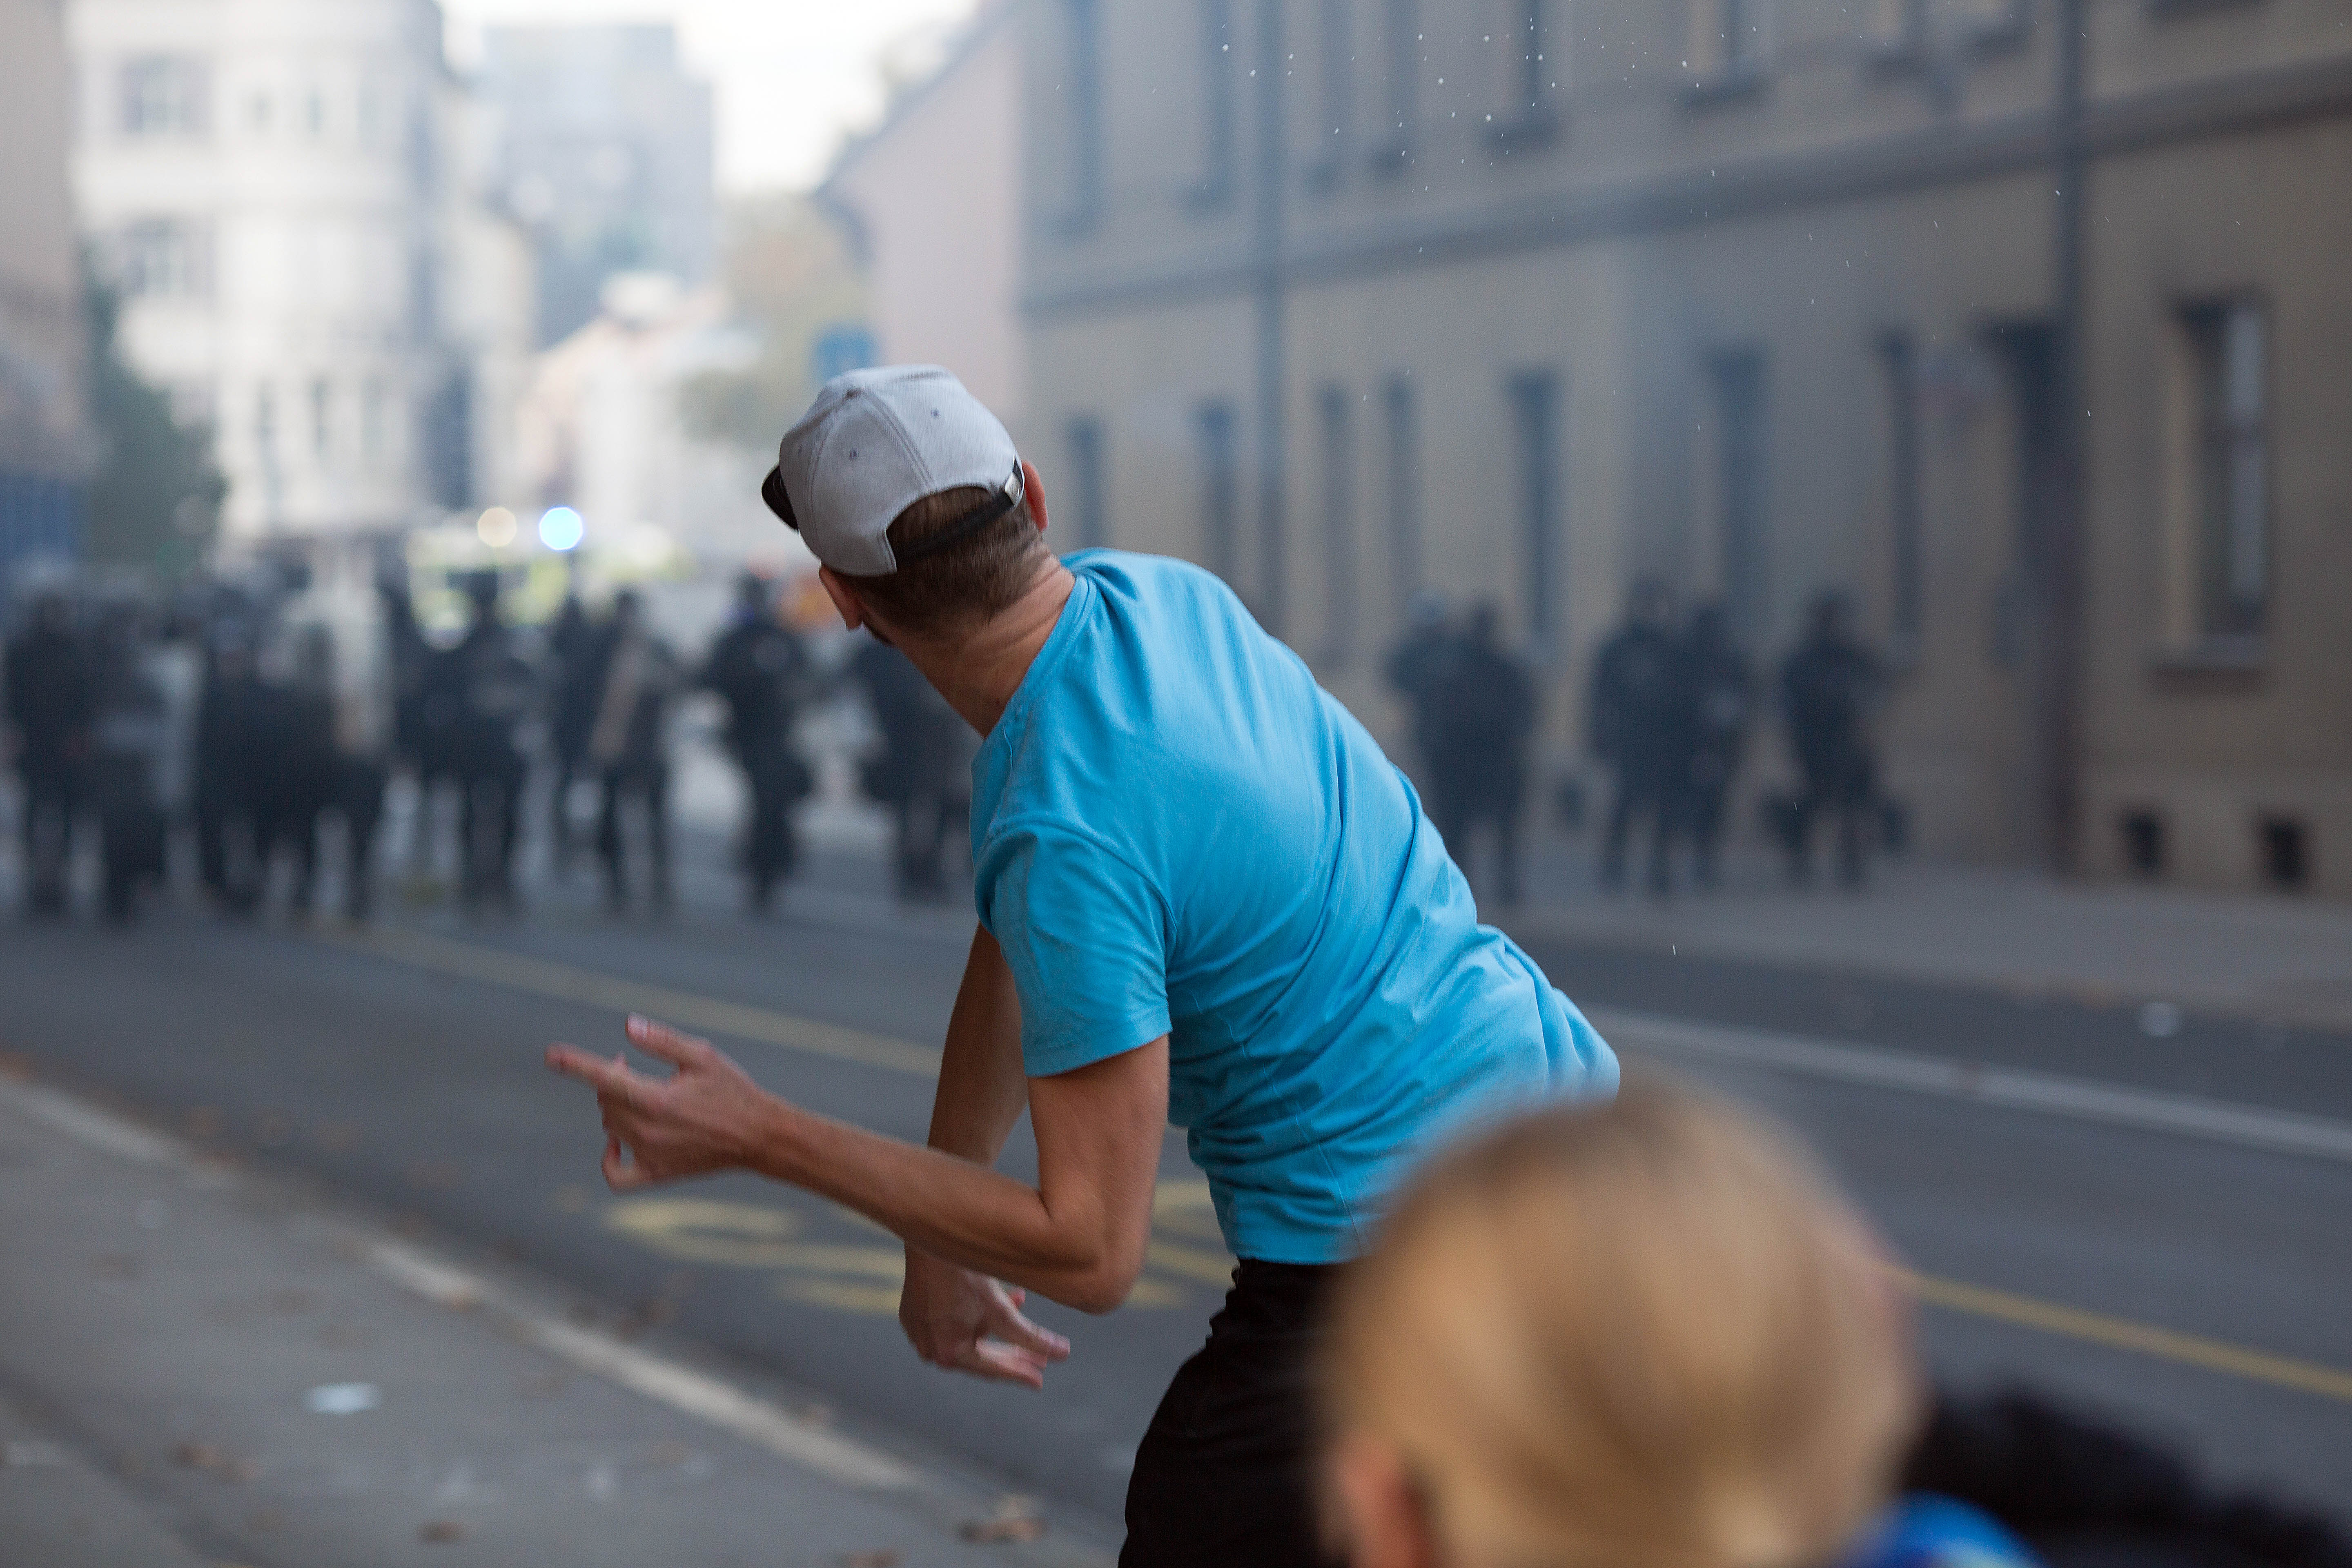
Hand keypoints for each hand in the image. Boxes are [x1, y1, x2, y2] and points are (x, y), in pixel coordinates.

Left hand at [547, 1016, 773, 1190]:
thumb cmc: (733, 1091)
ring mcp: (650, 1155)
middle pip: (605, 1100)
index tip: (551, 1055)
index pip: (603, 1077)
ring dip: (615, 1106)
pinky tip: (615, 1141)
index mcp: (656, 1099)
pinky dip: (608, 1159)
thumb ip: (662, 1041)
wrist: (759, 1136)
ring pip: (610, 1125)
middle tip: (630, 1066)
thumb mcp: (703, 1056)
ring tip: (640, 1093)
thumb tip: (627, 1026)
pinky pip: (616, 1175)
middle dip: (611, 1078)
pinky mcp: (657, 1174)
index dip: (574, 1064)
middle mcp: (647, 1130)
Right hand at [899, 1247, 1070, 1389]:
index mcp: (949, 1352)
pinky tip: (994, 1297)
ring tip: (1020, 1308)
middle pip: (980, 1357)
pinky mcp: (913, 1313)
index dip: (1020, 1374)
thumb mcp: (999, 1305)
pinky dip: (973, 1316)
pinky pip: (949, 1324)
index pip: (993, 1370)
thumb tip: (1062, 1354)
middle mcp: (929, 1349)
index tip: (1040, 1381)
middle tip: (1037, 1361)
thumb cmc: (962, 1267)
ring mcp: (918, 1332)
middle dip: (1011, 1355)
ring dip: (994, 1328)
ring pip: (966, 1337)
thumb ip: (1028, 1335)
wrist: (925, 1232)